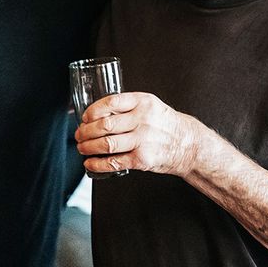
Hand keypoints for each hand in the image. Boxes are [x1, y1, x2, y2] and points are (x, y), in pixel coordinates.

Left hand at [74, 92, 198, 176]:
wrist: (188, 145)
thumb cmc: (164, 124)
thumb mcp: (150, 106)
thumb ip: (127, 106)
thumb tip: (96, 113)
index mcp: (143, 102)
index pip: (111, 102)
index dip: (92, 111)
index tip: (85, 117)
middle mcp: (143, 119)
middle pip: (105, 125)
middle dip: (85, 131)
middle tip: (79, 135)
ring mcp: (143, 140)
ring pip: (106, 144)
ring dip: (88, 147)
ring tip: (82, 148)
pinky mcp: (142, 159)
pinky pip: (114, 162)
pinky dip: (97, 164)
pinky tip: (90, 163)